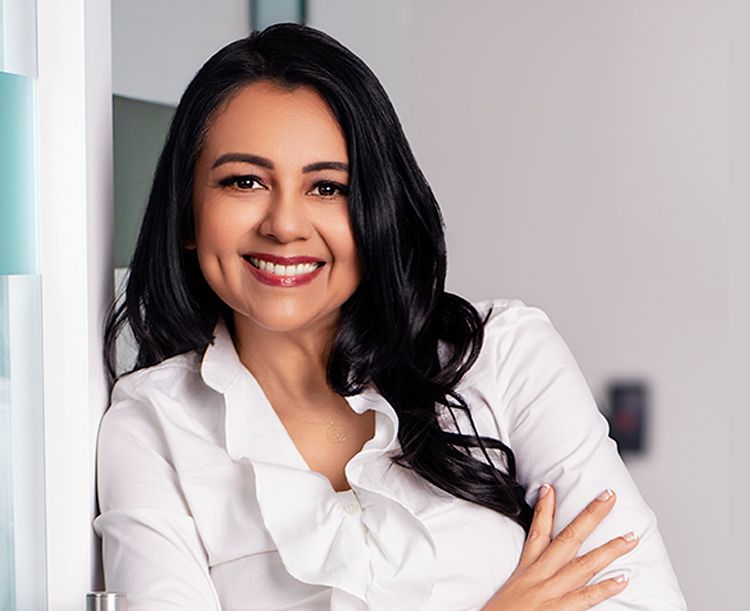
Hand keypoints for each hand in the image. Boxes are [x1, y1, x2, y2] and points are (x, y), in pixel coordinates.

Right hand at [481, 485, 638, 609]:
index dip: (545, 508)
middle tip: (608, 496)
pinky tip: (623, 579)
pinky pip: (585, 598)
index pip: (537, 532)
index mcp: (526, 569)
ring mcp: (550, 592)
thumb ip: (526, 577)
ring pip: (583, 564)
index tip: (551, 487)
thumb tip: (542, 567)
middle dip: (590, 516)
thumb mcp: (509, 589)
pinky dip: (604, 588)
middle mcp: (539, 576)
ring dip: (609, 550)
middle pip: (568, 538)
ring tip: (630, 537)